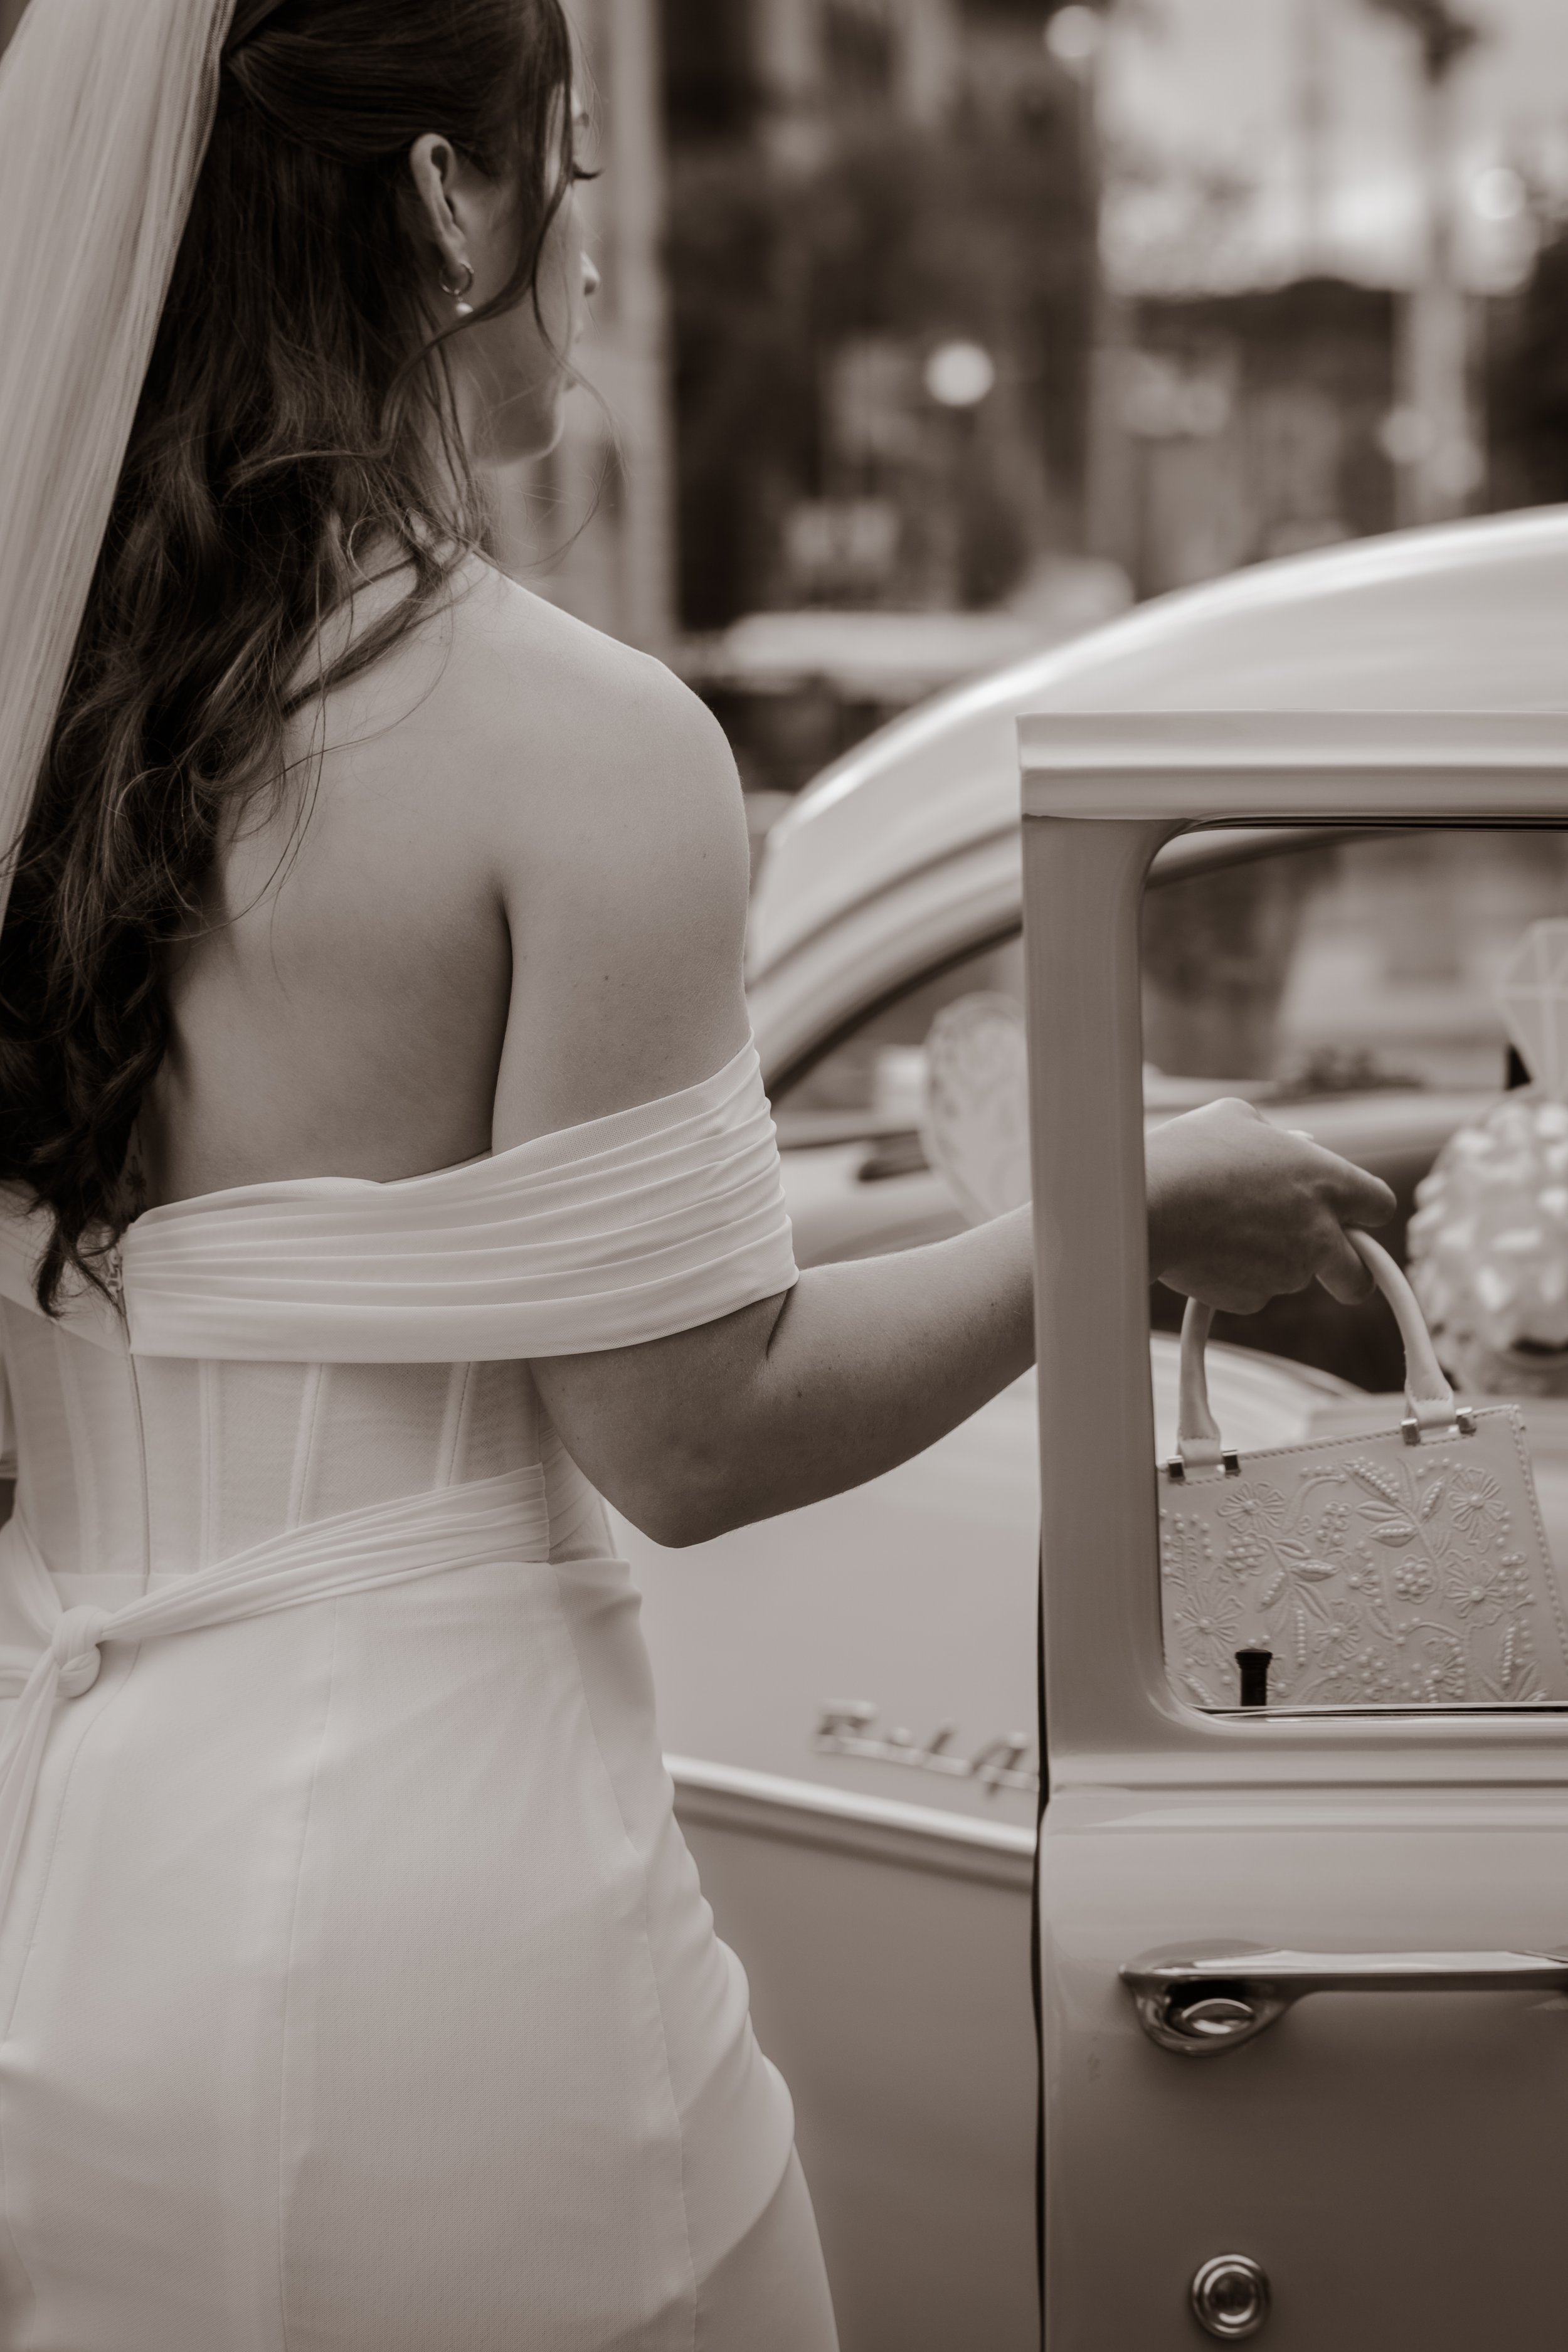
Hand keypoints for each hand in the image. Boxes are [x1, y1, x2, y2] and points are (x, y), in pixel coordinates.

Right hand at [1145, 1097, 1395, 1315]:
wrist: (1146, 1207)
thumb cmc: (1189, 1154)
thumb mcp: (1238, 1119)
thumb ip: (1279, 1137)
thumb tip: (1292, 1145)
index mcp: (1327, 1181)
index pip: (1380, 1205)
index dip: (1365, 1211)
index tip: (1350, 1215)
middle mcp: (1318, 1232)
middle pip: (1360, 1276)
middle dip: (1351, 1275)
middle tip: (1329, 1265)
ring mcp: (1288, 1272)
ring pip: (1294, 1279)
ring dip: (1275, 1264)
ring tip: (1228, 1232)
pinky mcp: (1251, 1299)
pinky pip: (1253, 1293)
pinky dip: (1237, 1278)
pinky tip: (1207, 1250)